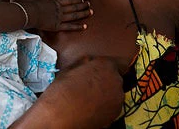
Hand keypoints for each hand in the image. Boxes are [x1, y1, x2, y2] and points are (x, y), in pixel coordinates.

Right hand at [9, 56, 123, 128]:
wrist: (61, 116)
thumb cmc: (62, 91)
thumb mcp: (69, 70)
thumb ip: (82, 63)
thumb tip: (87, 61)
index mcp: (105, 66)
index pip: (105, 62)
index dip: (95, 66)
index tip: (87, 71)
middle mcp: (116, 81)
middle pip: (111, 76)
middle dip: (101, 79)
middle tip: (87, 84)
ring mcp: (118, 99)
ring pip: (112, 91)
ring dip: (103, 92)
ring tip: (87, 96)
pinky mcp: (116, 114)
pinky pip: (111, 104)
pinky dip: (103, 104)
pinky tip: (90, 106)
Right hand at [33, 0, 91, 31]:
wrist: (30, 13)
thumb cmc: (31, 7)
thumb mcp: (40, 1)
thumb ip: (46, 3)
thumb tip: (46, 4)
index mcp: (55, 2)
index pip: (69, 0)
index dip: (76, 0)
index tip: (82, 0)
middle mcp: (60, 9)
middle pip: (74, 7)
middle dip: (83, 5)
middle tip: (89, 5)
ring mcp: (60, 18)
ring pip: (74, 15)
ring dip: (83, 13)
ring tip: (91, 12)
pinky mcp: (57, 26)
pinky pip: (70, 27)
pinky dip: (78, 26)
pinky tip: (85, 26)